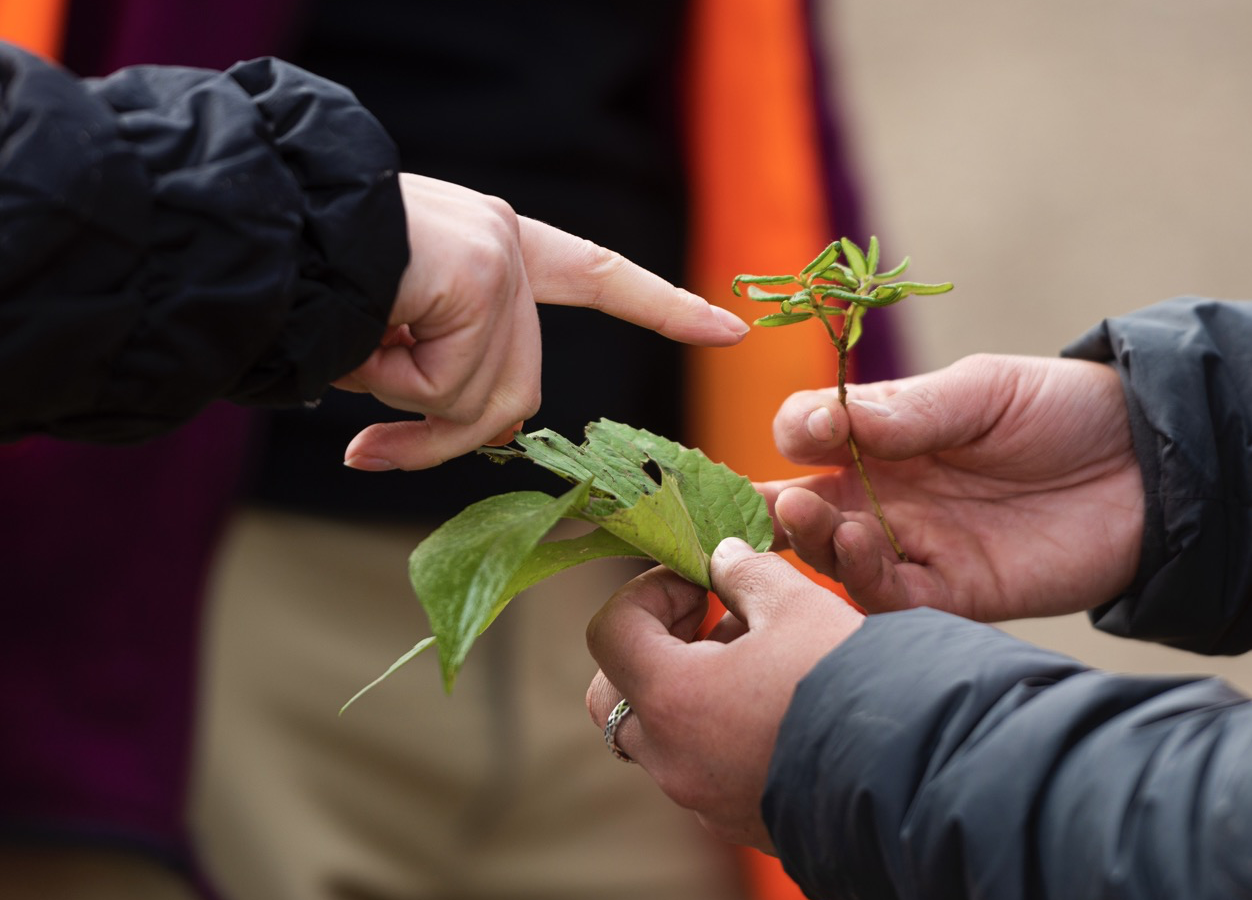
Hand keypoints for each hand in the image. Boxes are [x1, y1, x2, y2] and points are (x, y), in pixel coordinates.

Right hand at [338, 173, 748, 469]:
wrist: (254, 221)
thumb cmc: (301, 280)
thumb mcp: (389, 329)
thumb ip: (435, 370)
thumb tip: (433, 442)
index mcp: (494, 245)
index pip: (596, 276)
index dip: (663, 305)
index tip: (730, 328)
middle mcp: (507, 245)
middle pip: (516, 390)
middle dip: (441, 438)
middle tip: (368, 449)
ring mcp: (499, 258)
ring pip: (481, 401)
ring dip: (404, 411)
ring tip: (352, 354)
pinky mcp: (483, 274)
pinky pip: (445, 389)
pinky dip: (388, 388)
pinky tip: (358, 336)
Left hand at [585, 539, 861, 851]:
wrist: (914, 775)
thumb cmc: (849, 681)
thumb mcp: (798, 604)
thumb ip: (748, 573)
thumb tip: (724, 559)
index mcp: (673, 699)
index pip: (612, 631)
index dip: (649, 590)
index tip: (700, 579)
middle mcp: (674, 759)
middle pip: (617, 693)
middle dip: (652, 644)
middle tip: (706, 615)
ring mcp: (703, 799)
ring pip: (663, 734)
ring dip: (691, 685)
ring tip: (756, 653)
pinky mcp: (739, 820)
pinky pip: (705, 768)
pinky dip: (720, 728)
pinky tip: (775, 702)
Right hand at [762, 353, 1142, 621]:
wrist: (1152, 464)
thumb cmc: (1064, 411)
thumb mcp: (985, 392)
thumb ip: (911, 412)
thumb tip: (824, 420)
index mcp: (887, 437)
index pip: (811, 437)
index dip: (797, 432)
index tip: (809, 428)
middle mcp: (891, 495)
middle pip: (808, 508)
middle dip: (773, 506)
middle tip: (764, 500)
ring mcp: (921, 547)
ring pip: (841, 558)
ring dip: (813, 541)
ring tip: (803, 514)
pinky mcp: (959, 594)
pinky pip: (895, 602)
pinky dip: (866, 583)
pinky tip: (863, 550)